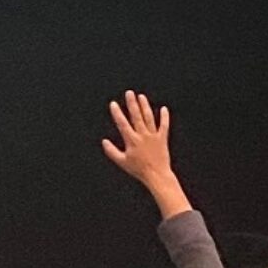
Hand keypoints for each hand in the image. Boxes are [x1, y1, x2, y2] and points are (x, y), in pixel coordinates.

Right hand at [102, 90, 190, 218]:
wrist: (157, 175)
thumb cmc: (139, 170)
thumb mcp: (122, 162)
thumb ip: (111, 151)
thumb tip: (103, 141)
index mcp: (131, 140)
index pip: (122, 123)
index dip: (117, 113)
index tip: (113, 104)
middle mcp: (142, 135)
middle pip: (136, 116)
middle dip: (132, 104)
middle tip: (129, 93)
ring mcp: (153, 136)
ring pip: (149, 118)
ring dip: (145, 106)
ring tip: (141, 97)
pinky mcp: (162, 139)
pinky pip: (164, 125)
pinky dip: (164, 117)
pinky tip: (164, 109)